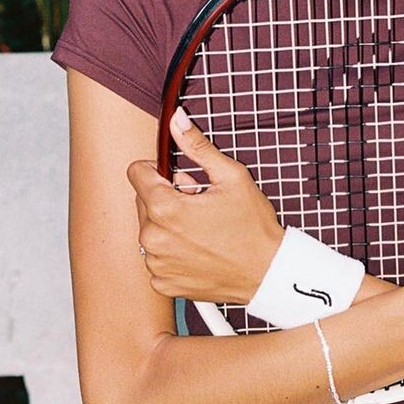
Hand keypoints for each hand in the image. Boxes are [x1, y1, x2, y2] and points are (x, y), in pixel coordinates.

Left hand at [127, 107, 283, 303]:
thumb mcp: (231, 177)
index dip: (158, 169)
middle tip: (199, 204)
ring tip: (201, 229)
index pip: (136, 173)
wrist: (268, 272)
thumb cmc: (253, 227)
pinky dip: (172, 252)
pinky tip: (198, 250)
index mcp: (165, 208)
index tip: (179, 179)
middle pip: (143, 201)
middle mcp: (153, 238)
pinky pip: (156, 258)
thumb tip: (177, 121)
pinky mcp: (163, 282)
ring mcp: (157, 263)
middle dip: (166, 198)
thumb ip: (197, 147)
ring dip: (168, 226)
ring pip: (150, 230)